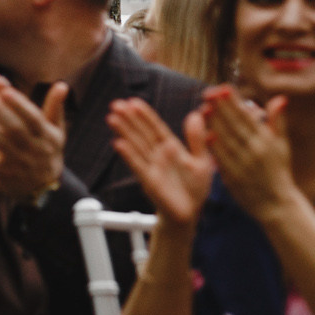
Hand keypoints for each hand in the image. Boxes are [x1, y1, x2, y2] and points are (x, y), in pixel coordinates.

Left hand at [0, 74, 66, 209]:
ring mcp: (18, 164)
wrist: (43, 188)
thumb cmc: (46, 151)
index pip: (34, 118)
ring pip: (0, 144)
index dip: (20, 105)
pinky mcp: (4, 175)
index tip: (5, 90)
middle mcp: (34, 150)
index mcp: (46, 136)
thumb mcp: (55, 132)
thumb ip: (55, 108)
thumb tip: (61, 84)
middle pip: (15, 129)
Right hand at [109, 97, 214, 229]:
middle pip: (141, 133)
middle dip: (129, 119)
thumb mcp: (203, 159)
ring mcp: (151, 167)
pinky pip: (137, 165)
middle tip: (115, 104)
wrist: (190, 213)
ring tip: (111, 118)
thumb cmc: (195, 188)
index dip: (145, 115)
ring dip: (124, 132)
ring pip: (136, 145)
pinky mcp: (149, 180)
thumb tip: (195, 114)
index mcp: (171, 148)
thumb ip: (197, 138)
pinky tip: (118, 143)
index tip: (133, 101)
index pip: (155, 127)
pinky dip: (128, 154)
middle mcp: (158, 155)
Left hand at [202, 87, 299, 220]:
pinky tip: (206, 135)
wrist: (276, 203)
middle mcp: (256, 150)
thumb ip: (277, 122)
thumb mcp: (282, 147)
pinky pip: (222, 159)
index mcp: (267, 141)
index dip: (234, 102)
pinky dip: (214, 147)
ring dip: (214, 124)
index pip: (247, 117)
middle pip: (235, 125)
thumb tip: (279, 98)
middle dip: (221, 108)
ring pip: (227, 139)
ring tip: (203, 108)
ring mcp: (244, 164)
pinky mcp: (233, 177)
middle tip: (208, 93)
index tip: (223, 88)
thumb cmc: (278, 171)